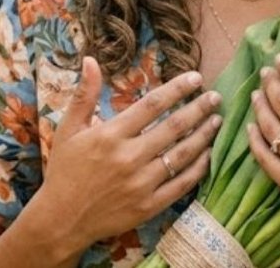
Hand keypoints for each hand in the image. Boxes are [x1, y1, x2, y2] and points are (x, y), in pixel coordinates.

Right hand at [33, 57, 221, 252]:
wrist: (61, 220)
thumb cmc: (64, 171)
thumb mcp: (67, 130)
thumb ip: (83, 95)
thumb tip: (90, 59)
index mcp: (110, 135)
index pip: (152, 104)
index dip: (177, 88)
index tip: (195, 78)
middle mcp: (129, 157)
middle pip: (174, 126)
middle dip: (199, 108)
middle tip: (216, 97)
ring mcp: (141, 184)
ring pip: (182, 155)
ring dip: (204, 135)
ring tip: (218, 121)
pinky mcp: (149, 206)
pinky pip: (182, 184)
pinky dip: (198, 168)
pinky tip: (208, 154)